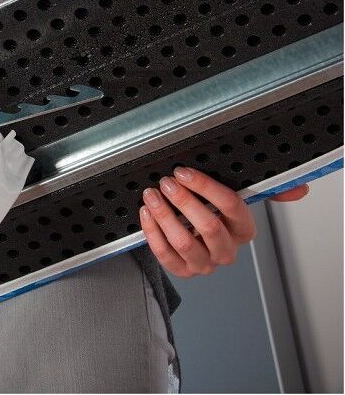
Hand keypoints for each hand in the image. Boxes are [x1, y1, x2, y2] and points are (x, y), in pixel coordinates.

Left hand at [139, 167, 307, 277]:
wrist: (195, 242)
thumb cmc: (214, 216)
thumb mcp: (235, 200)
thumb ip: (266, 191)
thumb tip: (299, 190)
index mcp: (243, 230)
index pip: (230, 206)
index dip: (205, 187)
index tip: (184, 172)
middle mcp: (225, 250)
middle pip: (207, 225)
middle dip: (183, 200)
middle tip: (166, 183)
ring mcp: (204, 263)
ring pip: (183, 241)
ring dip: (164, 215)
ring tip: (152, 195)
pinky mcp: (182, 271)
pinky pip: (164, 253)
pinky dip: (152, 231)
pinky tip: (146, 213)